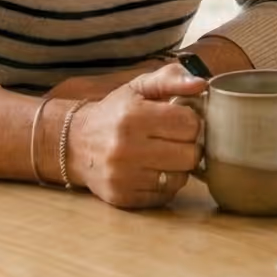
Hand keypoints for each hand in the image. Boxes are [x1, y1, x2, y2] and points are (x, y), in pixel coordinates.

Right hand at [63, 61, 207, 208]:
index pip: (189, 124)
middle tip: (176, 139)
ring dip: (178, 167)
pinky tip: (152, 170)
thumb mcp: (138, 87)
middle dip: (189, 145)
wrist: (75, 143)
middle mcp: (125, 148)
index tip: (181, 120)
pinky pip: (164, 195)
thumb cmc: (114, 113)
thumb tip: (201, 83)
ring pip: (180, 178)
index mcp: (132, 116)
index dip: (191, 121)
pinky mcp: (122, 198)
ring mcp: (123, 177)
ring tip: (164, 155)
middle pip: (190, 155)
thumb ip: (170, 78)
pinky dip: (164, 184)